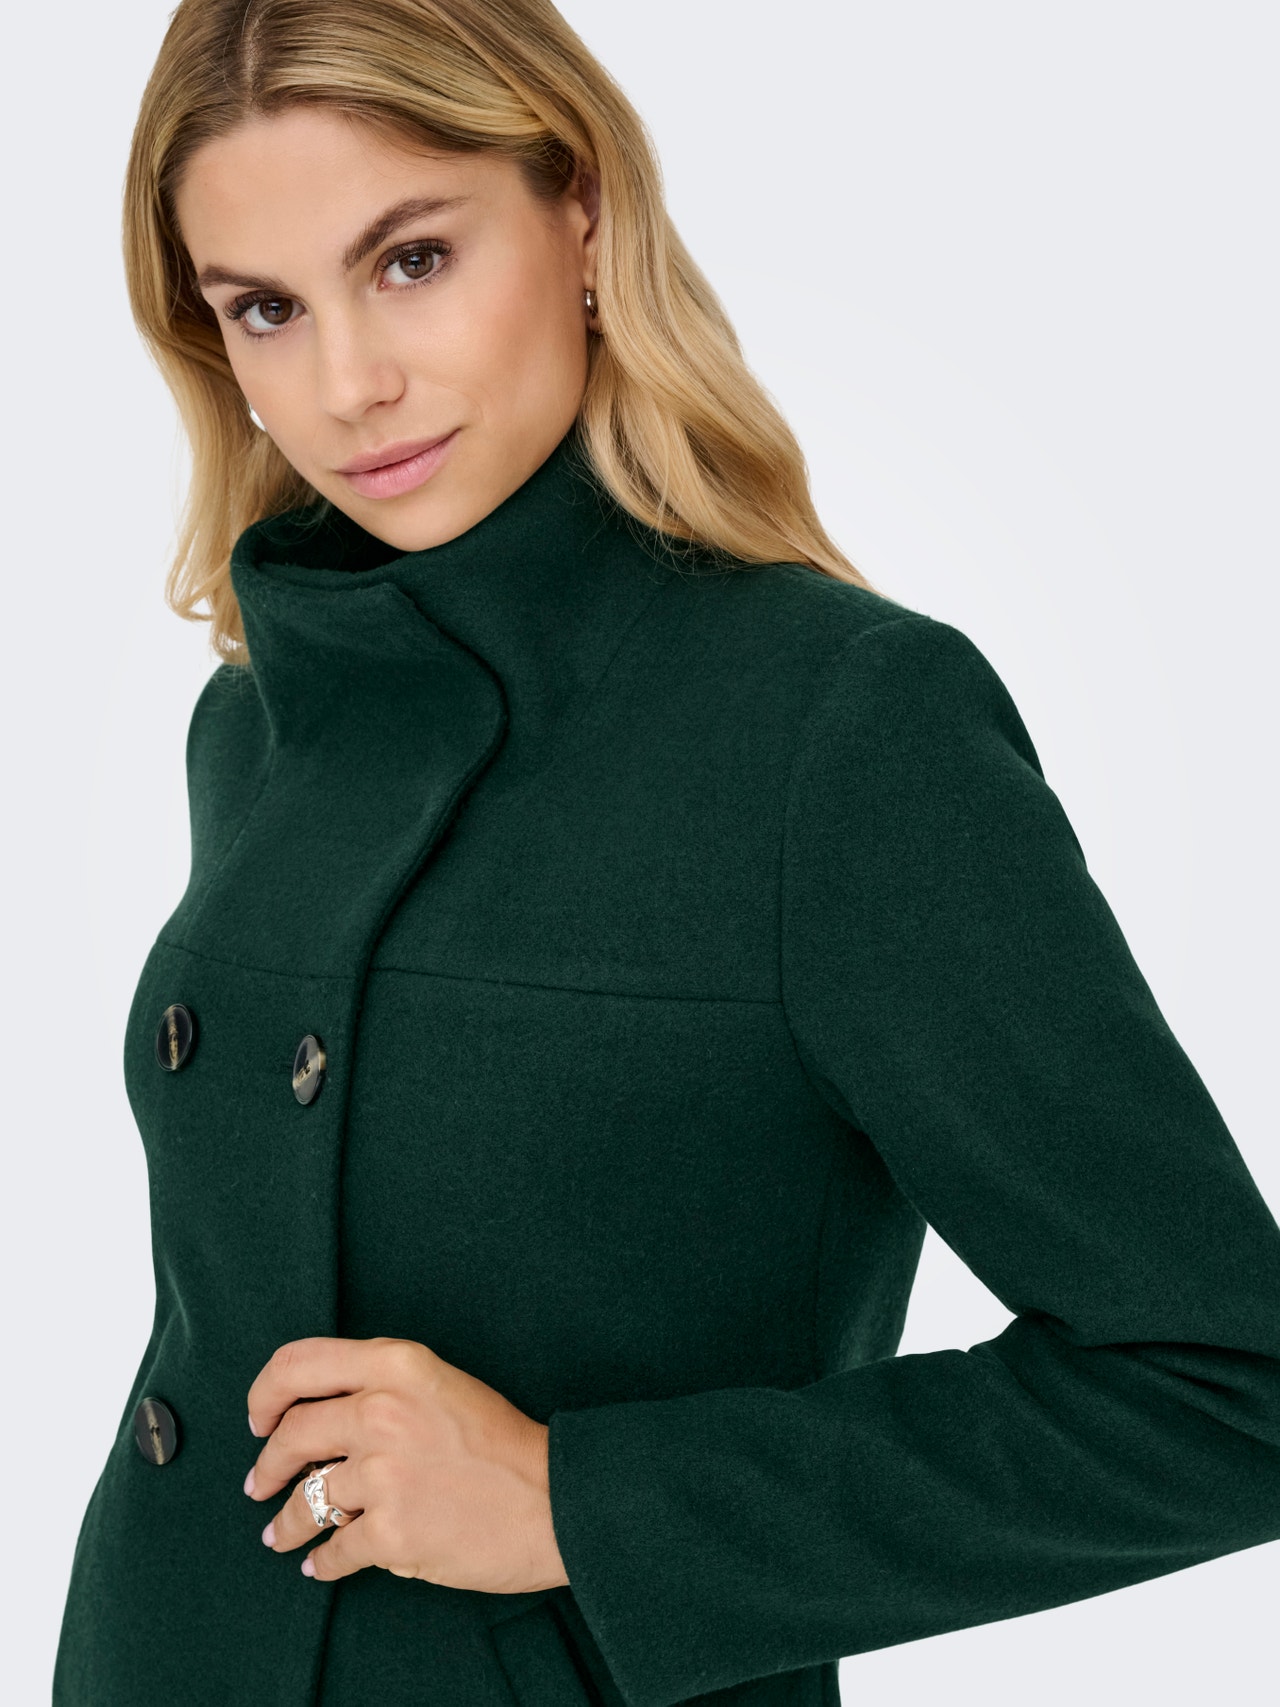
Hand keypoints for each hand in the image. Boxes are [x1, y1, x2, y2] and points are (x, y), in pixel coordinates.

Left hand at [243, 1335, 569, 1590]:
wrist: (555, 1500)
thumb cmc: (504, 1443)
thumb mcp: (443, 1384)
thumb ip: (384, 1386)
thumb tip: (323, 1416)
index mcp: (397, 1364)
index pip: (298, 1363)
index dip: (265, 1393)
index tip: (259, 1418)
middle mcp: (382, 1411)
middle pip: (292, 1434)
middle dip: (267, 1466)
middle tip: (259, 1482)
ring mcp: (384, 1474)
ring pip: (305, 1500)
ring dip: (287, 1524)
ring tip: (282, 1536)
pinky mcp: (391, 1532)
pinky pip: (335, 1550)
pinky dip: (324, 1562)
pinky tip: (322, 1565)